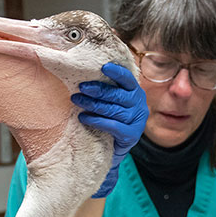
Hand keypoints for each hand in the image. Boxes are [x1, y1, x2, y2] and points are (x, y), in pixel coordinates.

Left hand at [71, 62, 148, 196]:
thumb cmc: (110, 120)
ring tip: (76, 100)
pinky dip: (96, 121)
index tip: (103, 67)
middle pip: (117, 95)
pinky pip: (112, 126)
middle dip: (98, 90)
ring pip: (113, 109)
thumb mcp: (111, 102)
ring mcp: (137, 121)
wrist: (114, 149)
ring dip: (92, 104)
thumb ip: (106, 90)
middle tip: (81, 87)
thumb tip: (84, 76)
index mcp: (135, 92)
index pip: (127, 79)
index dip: (116, 73)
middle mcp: (139, 105)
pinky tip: (83, 117)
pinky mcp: (132, 135)